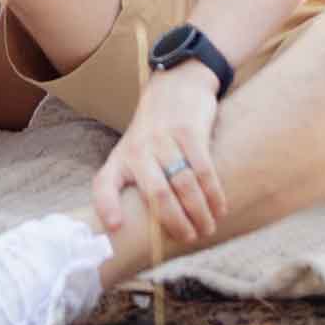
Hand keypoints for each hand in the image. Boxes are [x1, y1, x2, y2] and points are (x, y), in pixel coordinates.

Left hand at [92, 61, 227, 243]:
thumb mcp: (133, 151)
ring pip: (184, 185)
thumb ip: (136, 182)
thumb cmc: (153, 131)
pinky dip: (213, 193)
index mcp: (121, 158)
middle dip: (175, 222)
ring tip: (207, 228)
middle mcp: (139, 149)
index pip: (104, 184)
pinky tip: (219, 208)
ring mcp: (164, 139)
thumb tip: (145, 227)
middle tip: (189, 239)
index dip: (107, 206)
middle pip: (157, 194)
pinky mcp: (189, 131)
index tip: (116, 226)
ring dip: (198, 212)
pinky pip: (204, 170)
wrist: (175, 85)